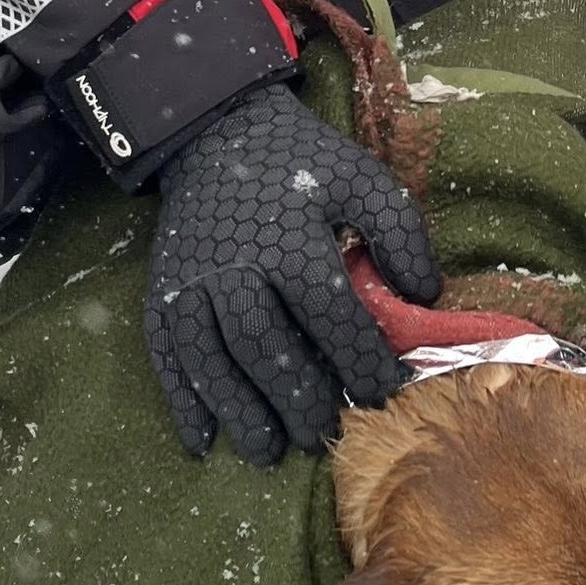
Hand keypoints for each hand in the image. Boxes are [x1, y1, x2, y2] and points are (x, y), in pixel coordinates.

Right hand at [145, 85, 439, 464]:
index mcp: (290, 243)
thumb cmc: (301, 164)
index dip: (359, 361)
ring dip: (239, 411)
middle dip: (297, 400)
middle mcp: (235, 269)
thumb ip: (399, 233)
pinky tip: (201, 440)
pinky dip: (182, 399)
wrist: (216, 132)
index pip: (331, 317)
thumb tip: (424, 297)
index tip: (383, 394)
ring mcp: (191, 283)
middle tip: (324, 437)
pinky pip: (166, 354)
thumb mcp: (362, 180)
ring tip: (268, 451)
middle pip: (266, 348)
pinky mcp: (161, 291)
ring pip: (212, 360)